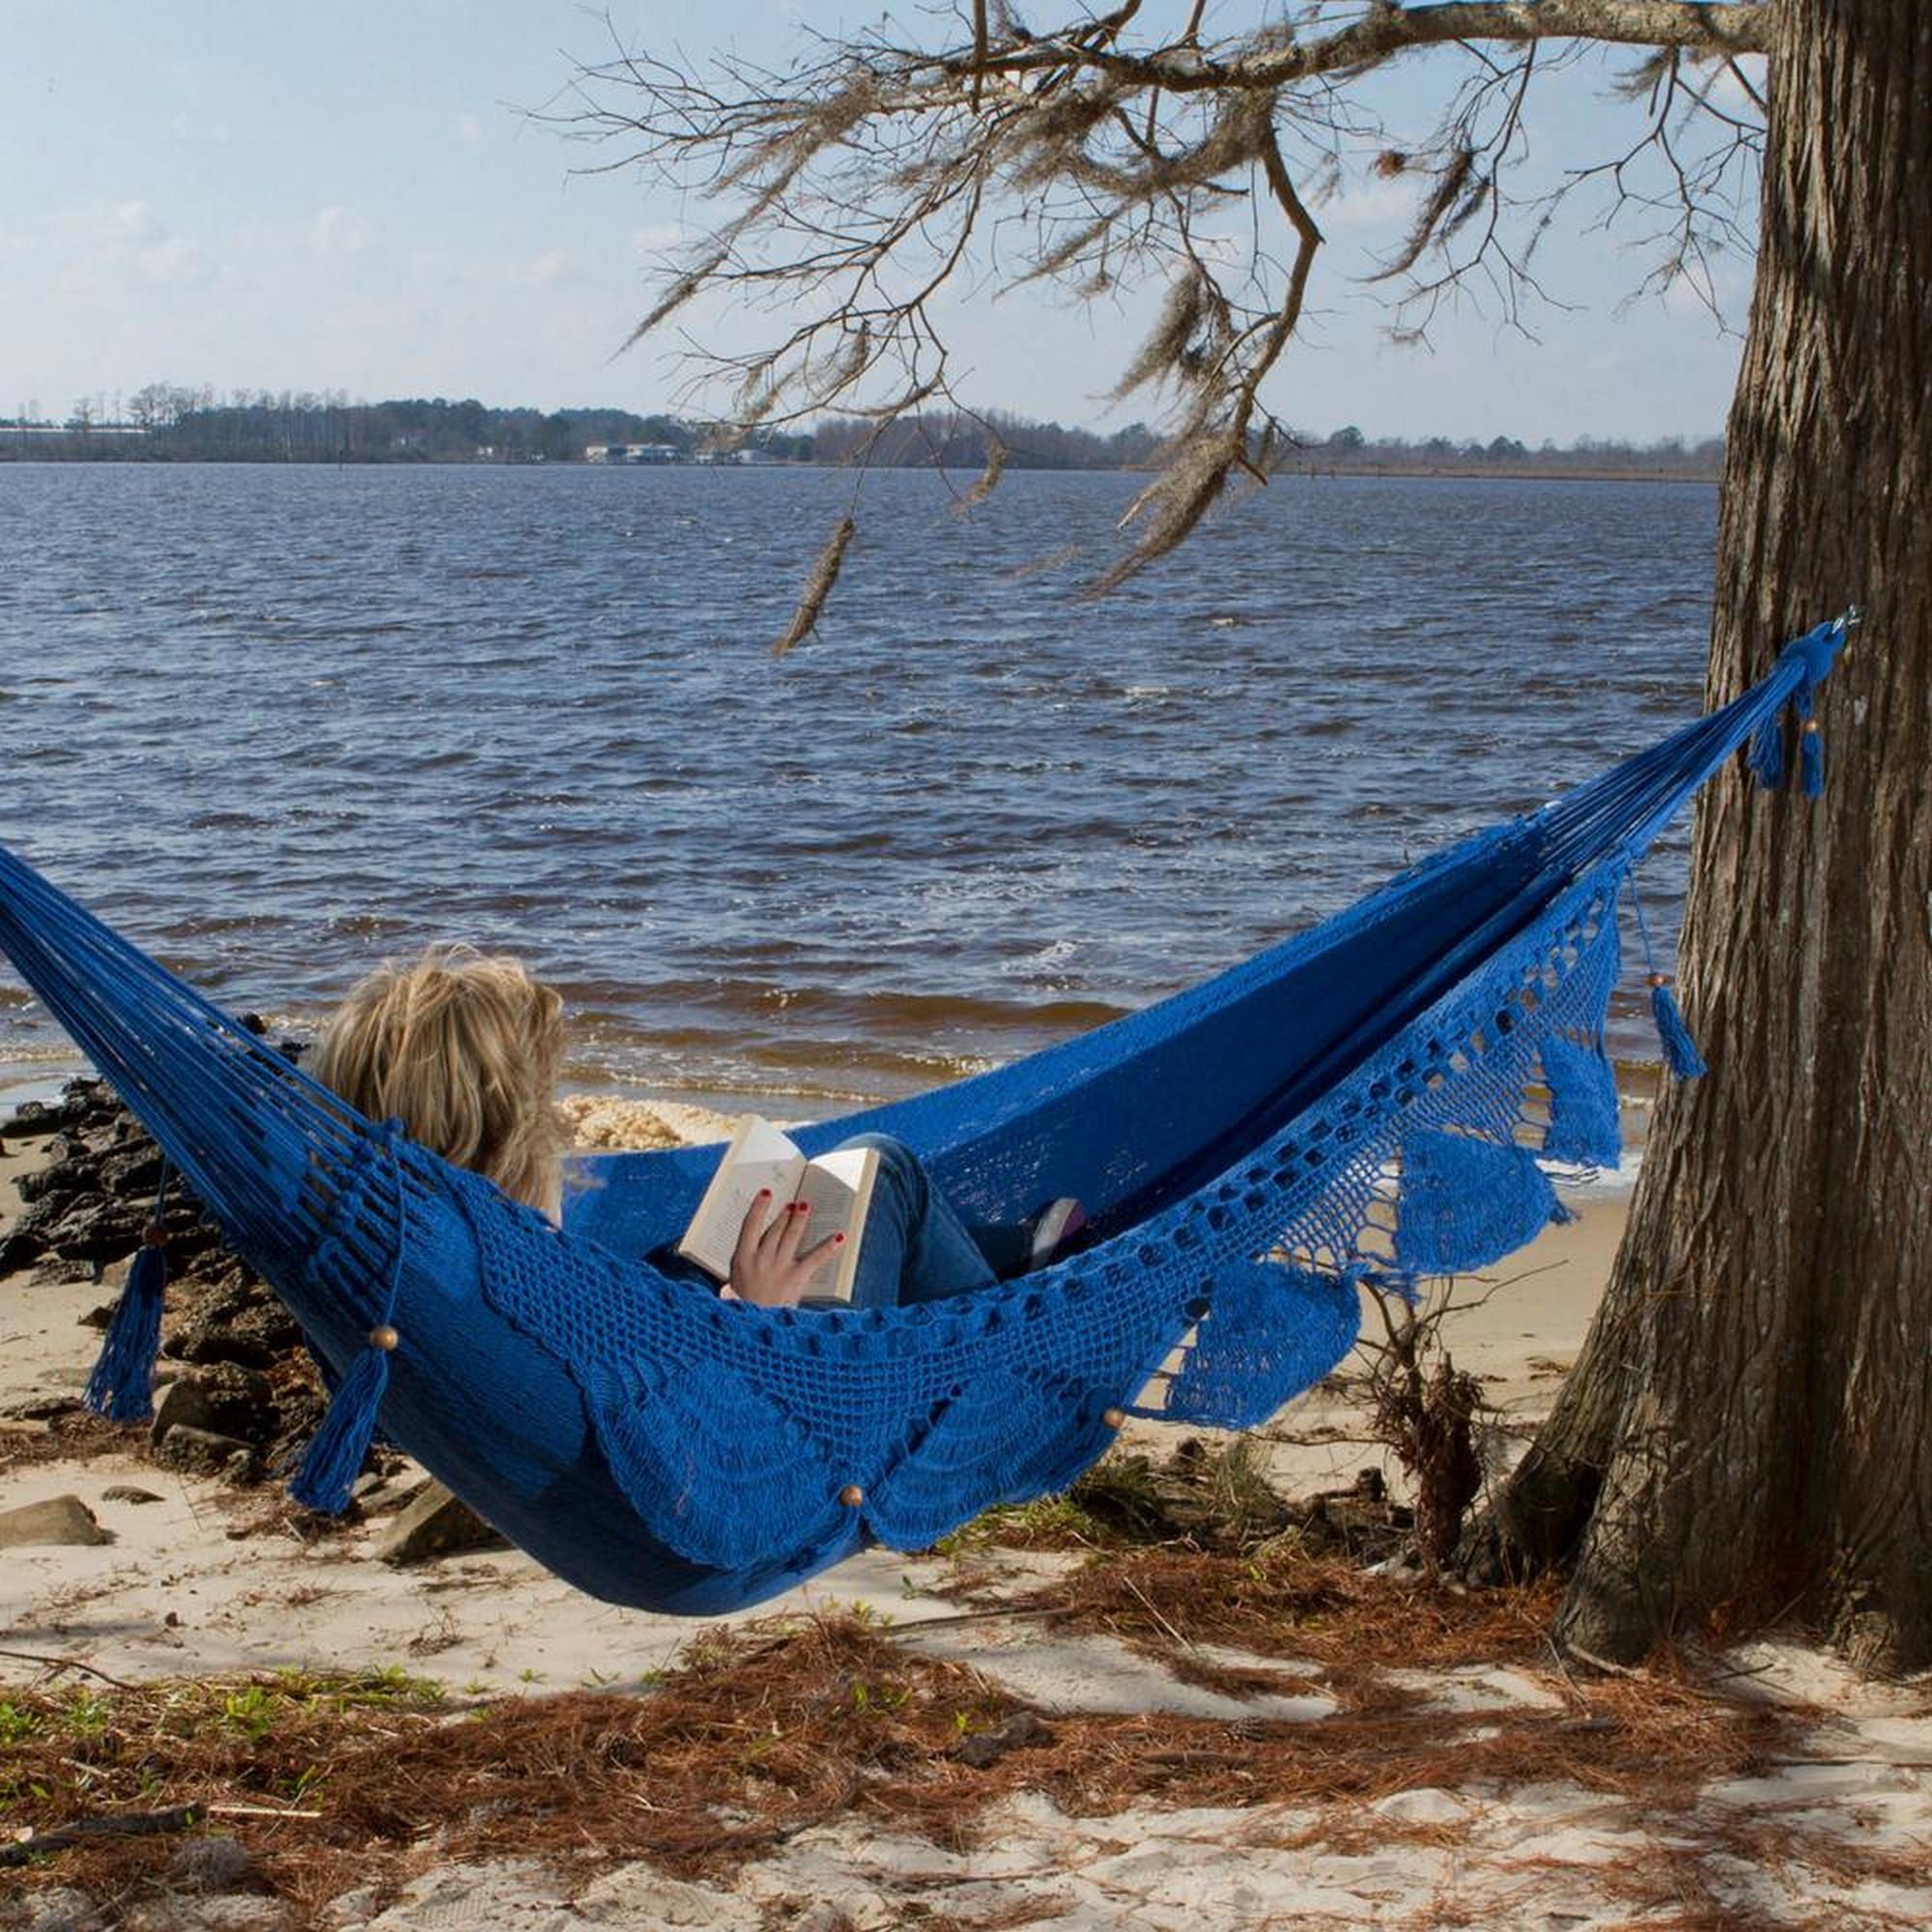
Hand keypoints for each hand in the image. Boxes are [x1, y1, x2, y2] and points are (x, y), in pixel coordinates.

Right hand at [727, 1191, 842, 1306]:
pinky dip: (828, 1247)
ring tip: (806, 1206)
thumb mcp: (736, 1281)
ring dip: (800, 1219)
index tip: (766, 1193)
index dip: (758, 1207)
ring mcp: (779, 1267)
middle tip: (793, 1203)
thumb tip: (757, 1240)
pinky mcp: (796, 1278)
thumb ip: (745, 1260)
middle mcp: (761, 1259)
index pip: (750, 1225)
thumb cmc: (745, 1305)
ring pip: (792, 1235)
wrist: (754, 1329)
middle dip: (785, 1214)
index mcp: (742, 1258)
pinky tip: (839, 1237)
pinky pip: (815, 1258)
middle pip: (775, 1229)